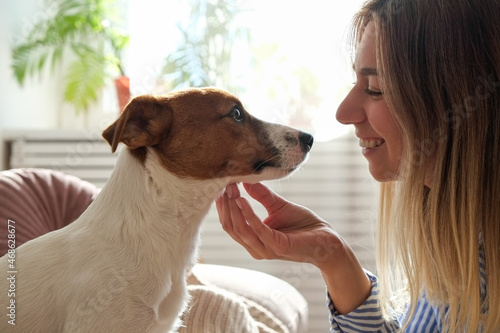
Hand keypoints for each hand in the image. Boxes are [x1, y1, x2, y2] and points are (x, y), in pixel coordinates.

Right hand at [216, 182, 341, 268]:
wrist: (326, 239)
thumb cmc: (303, 225)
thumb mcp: (277, 205)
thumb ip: (261, 195)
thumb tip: (245, 178)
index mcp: (253, 239)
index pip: (230, 223)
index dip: (224, 205)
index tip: (221, 186)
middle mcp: (255, 247)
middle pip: (231, 227)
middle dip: (225, 206)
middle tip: (223, 185)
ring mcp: (266, 249)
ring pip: (240, 230)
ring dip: (234, 209)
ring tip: (231, 190)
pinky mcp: (278, 247)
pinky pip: (258, 230)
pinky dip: (249, 215)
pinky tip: (243, 200)